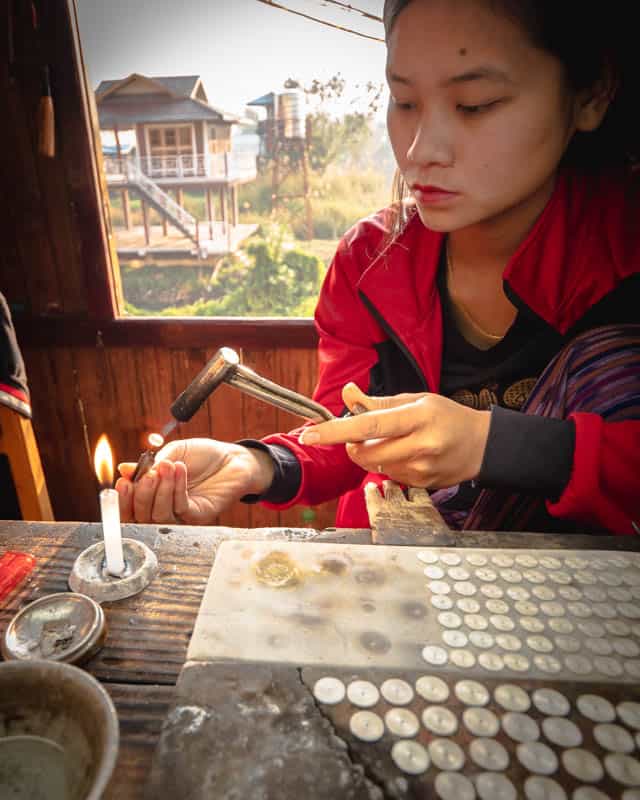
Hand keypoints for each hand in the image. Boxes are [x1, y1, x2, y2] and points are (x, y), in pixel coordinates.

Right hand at [115, 438, 273, 524]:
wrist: (233, 457)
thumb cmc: (202, 456)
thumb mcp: (172, 454)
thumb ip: (149, 465)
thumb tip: (124, 469)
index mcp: (154, 496)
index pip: (131, 507)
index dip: (123, 499)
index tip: (122, 482)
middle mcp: (165, 509)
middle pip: (142, 516)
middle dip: (140, 495)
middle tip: (147, 475)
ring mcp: (182, 515)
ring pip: (160, 515)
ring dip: (160, 490)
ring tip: (167, 467)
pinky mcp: (199, 515)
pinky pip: (181, 508)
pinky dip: (177, 489)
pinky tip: (179, 470)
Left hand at [299, 383, 490, 488]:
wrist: (482, 446)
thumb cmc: (447, 417)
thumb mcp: (416, 400)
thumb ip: (378, 402)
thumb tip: (348, 394)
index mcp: (418, 417)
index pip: (369, 425)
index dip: (336, 431)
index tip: (311, 434)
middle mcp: (420, 445)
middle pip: (365, 453)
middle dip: (353, 445)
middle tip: (362, 435)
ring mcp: (421, 469)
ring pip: (374, 466)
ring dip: (371, 455)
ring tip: (394, 442)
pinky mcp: (421, 485)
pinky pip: (388, 476)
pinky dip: (387, 465)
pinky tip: (407, 455)